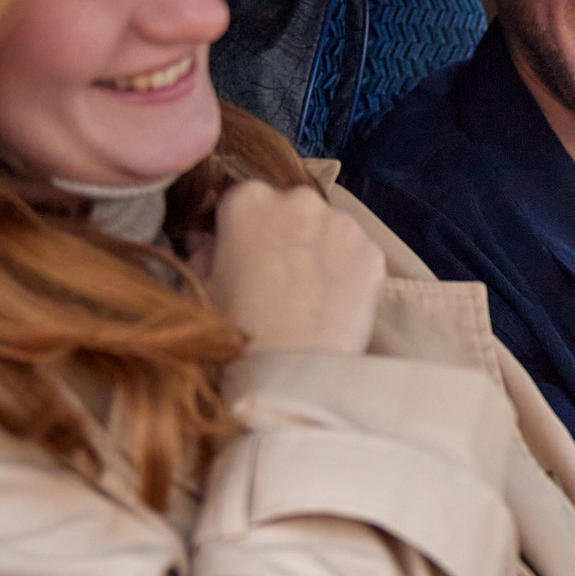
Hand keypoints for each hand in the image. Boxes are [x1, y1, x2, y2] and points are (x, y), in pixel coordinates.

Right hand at [197, 181, 385, 355]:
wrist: (288, 376)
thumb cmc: (234, 332)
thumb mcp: (202, 285)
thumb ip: (203, 250)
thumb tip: (205, 238)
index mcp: (247, 200)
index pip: (243, 199)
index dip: (242, 229)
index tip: (244, 254)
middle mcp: (298, 200)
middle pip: (291, 208)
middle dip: (286, 233)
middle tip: (278, 278)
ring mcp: (341, 223)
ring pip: (328, 228)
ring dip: (320, 249)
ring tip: (308, 295)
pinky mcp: (372, 251)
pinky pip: (357, 254)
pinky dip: (348, 271)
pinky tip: (333, 303)